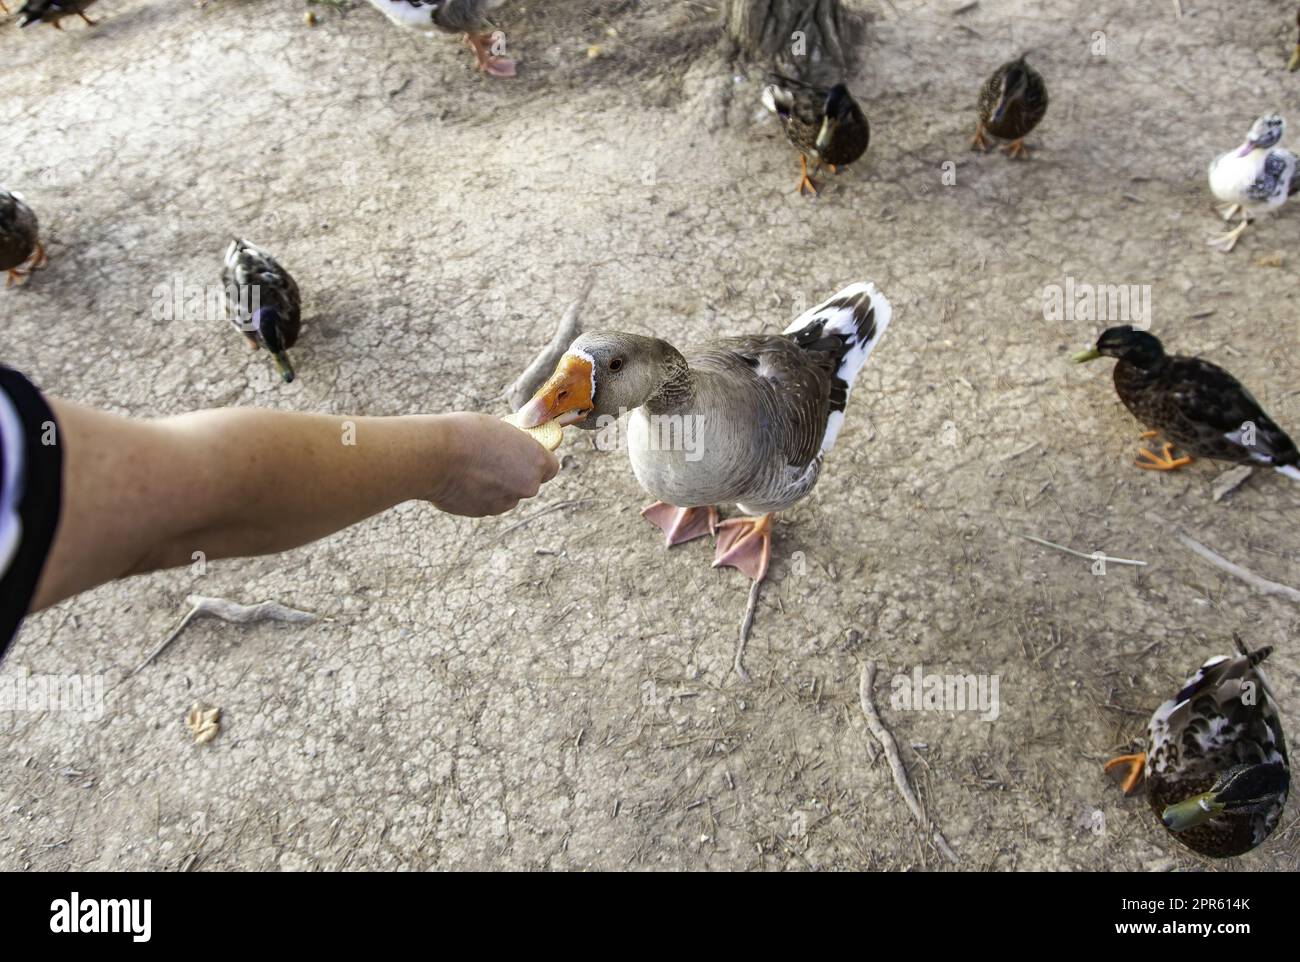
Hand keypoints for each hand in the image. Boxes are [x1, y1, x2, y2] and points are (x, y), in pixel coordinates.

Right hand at [428, 413, 559, 516]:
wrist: (435, 456)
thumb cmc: (466, 434)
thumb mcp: (499, 428)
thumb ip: (514, 444)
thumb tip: (514, 450)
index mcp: (536, 461)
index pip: (550, 467)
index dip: (536, 461)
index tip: (523, 454)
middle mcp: (527, 486)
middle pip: (528, 482)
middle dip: (516, 474)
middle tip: (494, 459)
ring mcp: (505, 502)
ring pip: (507, 494)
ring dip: (497, 486)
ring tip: (473, 468)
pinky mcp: (484, 512)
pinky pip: (487, 502)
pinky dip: (479, 494)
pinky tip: (463, 479)